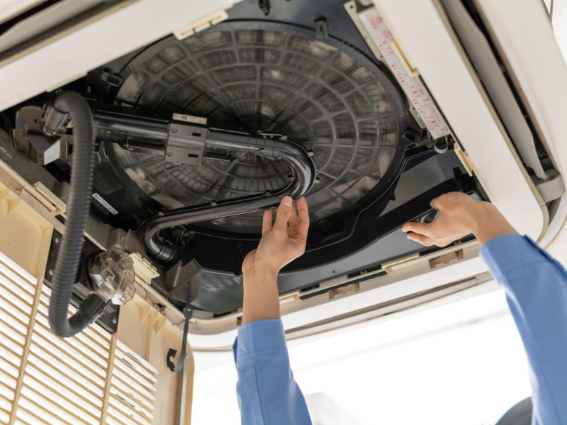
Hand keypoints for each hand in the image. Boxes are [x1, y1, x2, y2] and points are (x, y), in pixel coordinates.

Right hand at [242, 196, 308, 275]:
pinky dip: (269, 220)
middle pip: (292, 222)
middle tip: (289, 199)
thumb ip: (283, 215)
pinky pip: (270, 228)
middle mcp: (290, 242)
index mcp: (299, 242)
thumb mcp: (279, 232)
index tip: (300, 199)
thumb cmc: (272, 257)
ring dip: (279, 214)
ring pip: (281, 225)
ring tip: (278, 203)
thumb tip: (287, 201)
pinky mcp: (268, 242)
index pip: (304, 222)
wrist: (258, 269)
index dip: (302, 209)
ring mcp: (279, 242)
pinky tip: (267, 211)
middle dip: (290, 211)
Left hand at [401, 192, 517, 246]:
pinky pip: (445, 238)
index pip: (417, 229)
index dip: (409, 227)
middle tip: (410, 236)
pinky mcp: (459, 234)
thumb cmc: (464, 212)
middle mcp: (441, 236)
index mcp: (433, 230)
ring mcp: (450, 237)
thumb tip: (435, 203)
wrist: (481, 218)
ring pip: (435, 241)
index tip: (404, 228)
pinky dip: (440, 236)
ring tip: (425, 238)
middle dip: (415, 237)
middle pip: (424, 240)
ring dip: (427, 240)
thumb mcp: (444, 200)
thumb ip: (437, 201)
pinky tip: (443, 231)